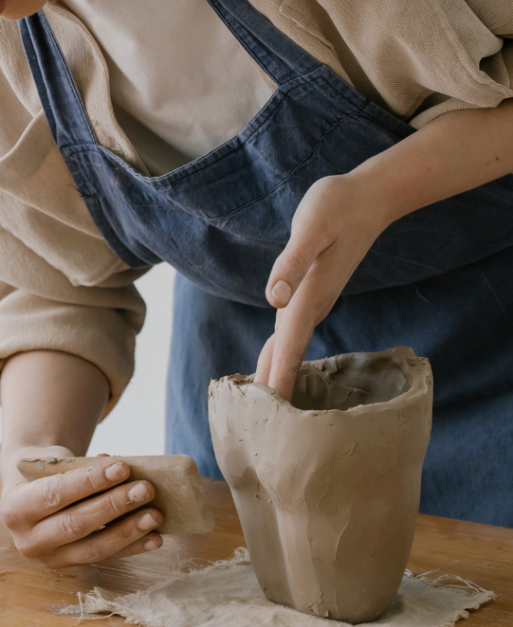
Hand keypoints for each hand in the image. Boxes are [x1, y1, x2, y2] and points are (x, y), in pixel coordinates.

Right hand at [0, 446, 162, 567]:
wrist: (30, 491)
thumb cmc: (45, 471)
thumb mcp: (52, 462)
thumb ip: (81, 467)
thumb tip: (122, 469)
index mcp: (14, 508)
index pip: (55, 494)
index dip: (90, 481)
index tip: (122, 467)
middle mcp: (27, 540)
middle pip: (76, 524)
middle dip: (114, 506)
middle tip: (145, 489)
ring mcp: (49, 558)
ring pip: (93, 548)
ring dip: (128, 531)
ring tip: (155, 514)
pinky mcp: (70, 566)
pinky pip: (105, 558)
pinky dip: (132, 547)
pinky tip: (154, 538)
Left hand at [257, 173, 390, 400]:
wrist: (370, 197)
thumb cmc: (338, 206)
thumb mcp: (311, 227)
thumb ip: (291, 263)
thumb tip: (273, 298)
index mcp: (307, 297)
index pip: (286, 348)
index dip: (275, 382)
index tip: (267, 420)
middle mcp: (310, 306)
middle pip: (285, 357)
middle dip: (271, 391)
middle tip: (257, 430)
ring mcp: (312, 302)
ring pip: (288, 347)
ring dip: (276, 375)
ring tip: (259, 410)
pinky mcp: (312, 294)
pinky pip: (292, 334)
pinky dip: (281, 354)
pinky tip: (276, 365)